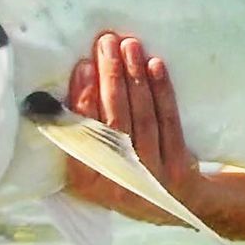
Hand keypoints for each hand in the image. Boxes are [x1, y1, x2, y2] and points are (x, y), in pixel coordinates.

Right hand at [65, 32, 202, 223]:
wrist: (177, 202)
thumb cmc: (125, 169)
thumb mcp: (96, 162)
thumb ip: (80, 132)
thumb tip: (67, 79)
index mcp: (86, 182)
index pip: (81, 135)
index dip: (83, 99)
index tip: (83, 66)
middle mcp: (116, 183)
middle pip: (113, 121)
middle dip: (109, 77)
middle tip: (106, 42)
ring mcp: (149, 178)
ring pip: (141, 118)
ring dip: (134, 76)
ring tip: (130, 45)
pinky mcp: (177, 169)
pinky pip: (169, 122)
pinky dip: (162, 91)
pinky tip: (155, 65)